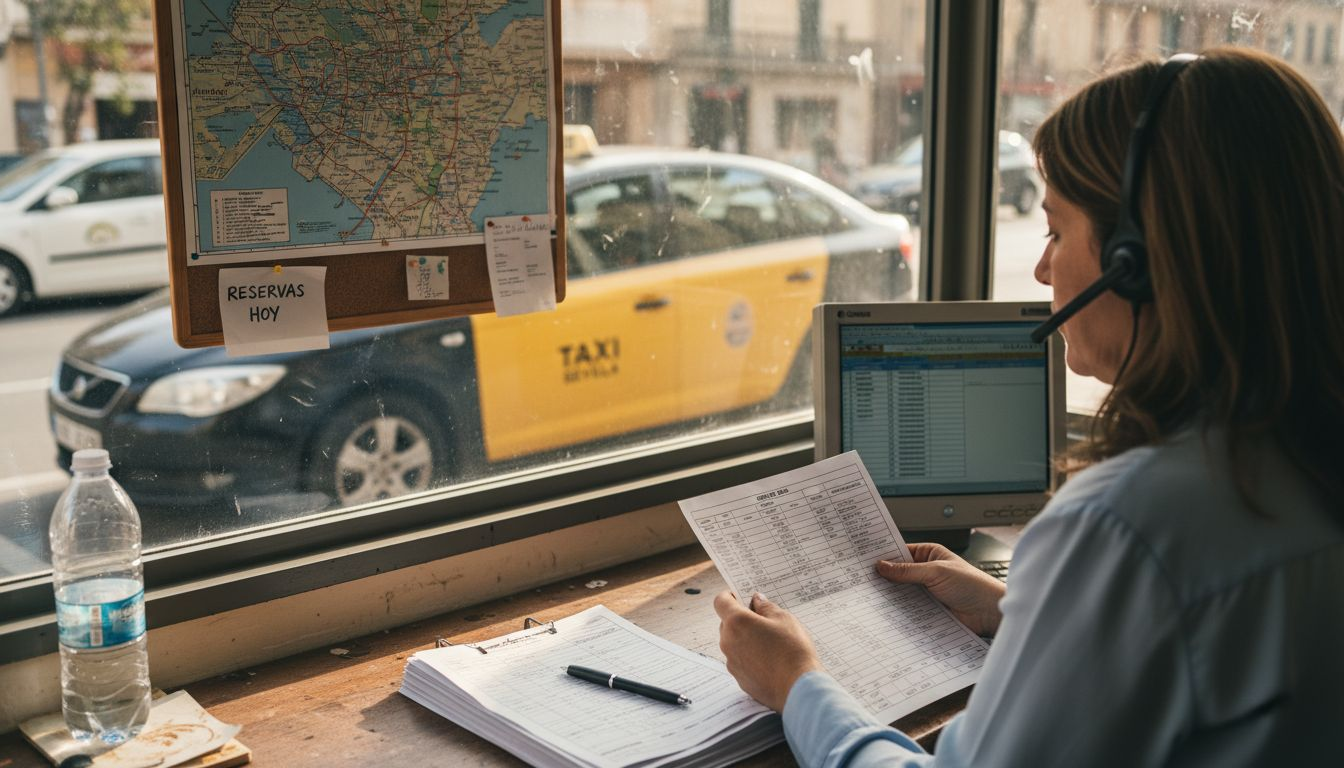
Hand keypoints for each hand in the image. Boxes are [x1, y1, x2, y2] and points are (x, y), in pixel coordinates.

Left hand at [714, 590, 822, 711]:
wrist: (798, 688)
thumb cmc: (793, 651)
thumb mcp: (784, 619)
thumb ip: (766, 607)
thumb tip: (757, 601)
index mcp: (737, 622)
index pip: (721, 601)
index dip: (730, 596)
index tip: (741, 597)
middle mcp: (728, 642)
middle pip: (727, 623)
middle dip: (741, 619)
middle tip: (763, 620)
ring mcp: (732, 662)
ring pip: (733, 643)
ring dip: (745, 639)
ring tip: (770, 642)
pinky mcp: (739, 678)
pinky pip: (740, 661)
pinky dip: (749, 657)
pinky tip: (769, 660)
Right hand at [876, 543, 1006, 635]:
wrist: (990, 612)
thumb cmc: (972, 585)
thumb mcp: (936, 572)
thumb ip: (908, 571)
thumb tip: (882, 566)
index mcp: (930, 554)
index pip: (901, 551)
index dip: (884, 555)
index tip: (865, 559)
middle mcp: (927, 572)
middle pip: (899, 573)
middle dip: (884, 577)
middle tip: (863, 580)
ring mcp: (927, 592)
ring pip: (902, 592)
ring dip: (891, 595)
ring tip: (871, 597)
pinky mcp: (928, 610)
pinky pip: (909, 609)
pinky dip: (899, 610)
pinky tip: (886, 612)